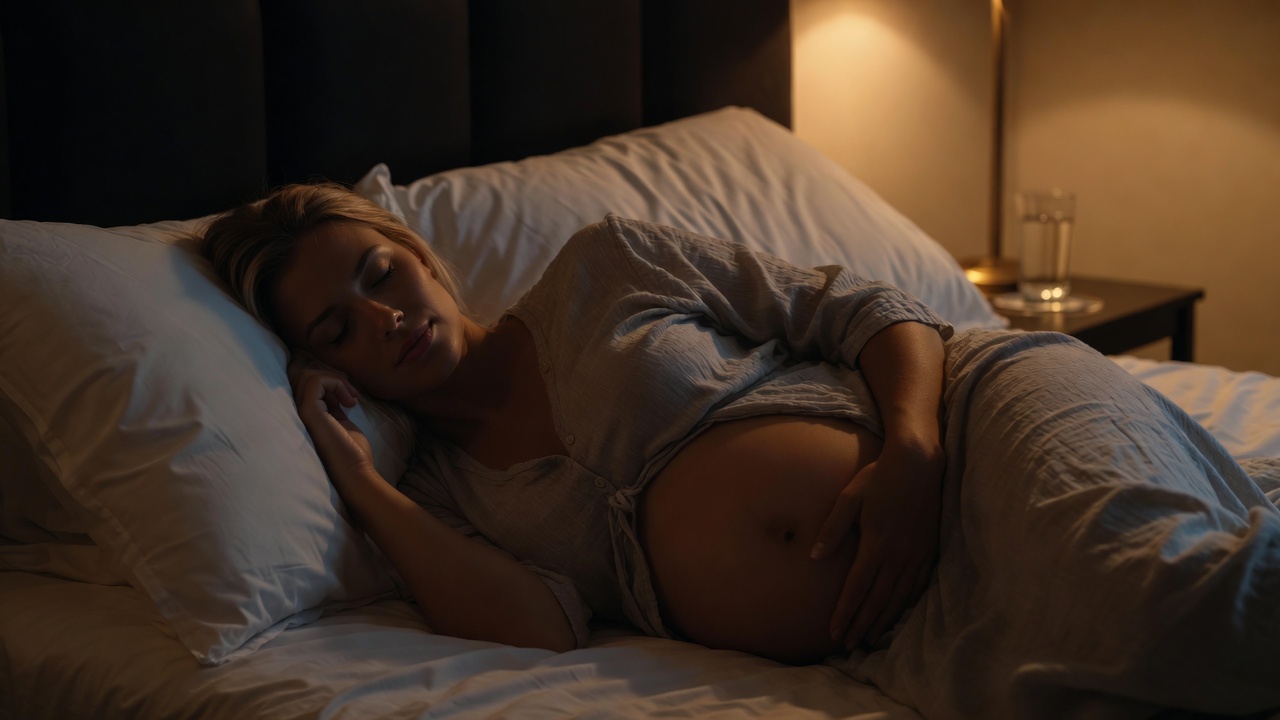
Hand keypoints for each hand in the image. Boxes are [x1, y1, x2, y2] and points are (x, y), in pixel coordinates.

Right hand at [288, 356, 375, 486]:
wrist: (356, 473)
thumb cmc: (353, 454)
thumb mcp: (342, 423)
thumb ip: (333, 407)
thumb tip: (334, 392)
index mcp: (307, 417)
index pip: (307, 386)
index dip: (329, 384)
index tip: (349, 400)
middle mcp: (298, 414)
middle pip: (304, 377)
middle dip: (332, 379)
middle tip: (352, 398)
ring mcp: (301, 413)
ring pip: (308, 375)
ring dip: (336, 381)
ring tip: (351, 400)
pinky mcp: (308, 411)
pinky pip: (317, 381)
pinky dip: (336, 383)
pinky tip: (349, 403)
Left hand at [812, 440, 943, 649]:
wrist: (919, 463)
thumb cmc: (879, 478)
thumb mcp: (849, 498)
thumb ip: (832, 529)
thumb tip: (814, 556)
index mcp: (876, 544)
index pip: (857, 588)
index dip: (845, 612)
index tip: (834, 632)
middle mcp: (898, 555)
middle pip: (878, 600)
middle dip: (861, 624)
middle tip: (848, 644)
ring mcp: (916, 554)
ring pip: (898, 597)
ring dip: (883, 620)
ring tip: (869, 636)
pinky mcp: (928, 550)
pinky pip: (917, 585)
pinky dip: (905, 603)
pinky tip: (896, 612)